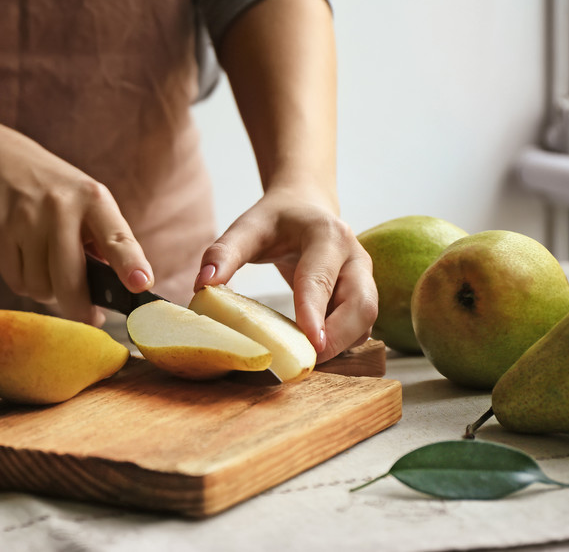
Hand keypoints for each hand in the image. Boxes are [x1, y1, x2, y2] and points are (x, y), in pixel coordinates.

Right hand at [0, 126, 153, 325]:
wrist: (3, 163)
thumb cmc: (59, 196)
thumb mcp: (89, 204)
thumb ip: (104, 243)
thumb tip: (114, 294)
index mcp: (94, 199)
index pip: (116, 237)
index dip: (129, 263)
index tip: (140, 284)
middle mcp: (60, 207)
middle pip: (70, 281)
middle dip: (79, 308)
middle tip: (88, 316)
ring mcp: (25, 219)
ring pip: (41, 288)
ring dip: (48, 290)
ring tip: (49, 268)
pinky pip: (17, 283)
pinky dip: (25, 282)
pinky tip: (27, 260)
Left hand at [193, 188, 377, 362]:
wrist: (304, 207)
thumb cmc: (275, 221)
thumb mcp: (246, 228)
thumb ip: (224, 253)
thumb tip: (202, 284)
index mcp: (328, 236)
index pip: (321, 278)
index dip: (315, 311)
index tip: (310, 342)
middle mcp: (355, 258)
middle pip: (362, 306)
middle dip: (337, 338)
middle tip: (304, 362)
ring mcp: (364, 278)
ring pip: (366, 321)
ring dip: (341, 345)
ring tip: (304, 360)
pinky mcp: (362, 295)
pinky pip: (360, 327)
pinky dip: (341, 344)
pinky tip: (312, 351)